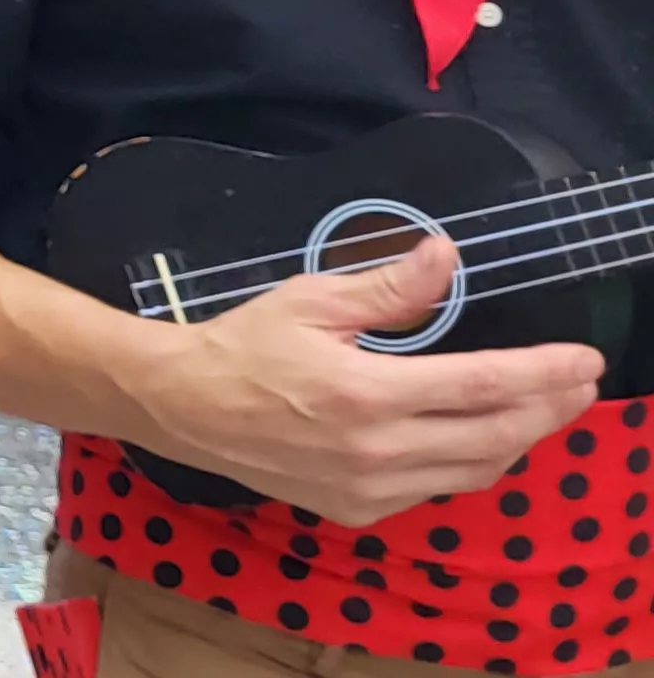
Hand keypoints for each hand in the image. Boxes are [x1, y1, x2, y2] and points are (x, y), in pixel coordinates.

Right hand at [126, 232, 601, 525]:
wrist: (180, 406)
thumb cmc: (242, 344)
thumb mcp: (309, 301)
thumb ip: (387, 286)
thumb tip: (447, 255)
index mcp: (366, 393)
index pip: (483, 384)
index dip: (543, 372)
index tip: (585, 359)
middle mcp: (376, 451)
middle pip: (495, 435)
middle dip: (550, 408)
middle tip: (581, 383)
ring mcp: (368, 489)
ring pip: (474, 470)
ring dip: (519, 439)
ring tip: (542, 409)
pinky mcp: (356, 509)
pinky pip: (436, 489)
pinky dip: (470, 463)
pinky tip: (476, 437)